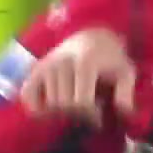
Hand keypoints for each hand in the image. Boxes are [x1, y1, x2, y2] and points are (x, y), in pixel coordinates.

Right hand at [19, 28, 136, 124]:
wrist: (91, 38)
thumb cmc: (110, 58)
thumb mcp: (126, 72)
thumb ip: (126, 93)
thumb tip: (123, 113)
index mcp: (85, 62)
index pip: (81, 102)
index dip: (91, 114)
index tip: (100, 111)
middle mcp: (62, 62)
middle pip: (64, 104)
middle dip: (78, 112)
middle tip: (89, 108)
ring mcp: (46, 65)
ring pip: (49, 103)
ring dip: (63, 110)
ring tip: (76, 100)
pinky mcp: (35, 69)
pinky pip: (27, 94)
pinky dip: (36, 106)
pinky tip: (50, 107)